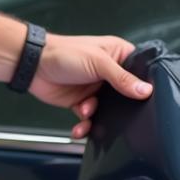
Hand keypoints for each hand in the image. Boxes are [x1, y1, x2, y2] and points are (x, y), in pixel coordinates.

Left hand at [29, 33, 151, 137]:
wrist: (33, 66)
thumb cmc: (65, 53)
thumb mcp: (99, 63)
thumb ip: (122, 78)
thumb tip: (145, 90)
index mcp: (118, 55)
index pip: (139, 71)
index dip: (143, 85)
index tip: (146, 98)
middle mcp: (109, 72)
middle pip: (125, 95)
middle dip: (120, 107)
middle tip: (118, 113)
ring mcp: (95, 88)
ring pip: (108, 110)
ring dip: (98, 115)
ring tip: (85, 109)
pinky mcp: (82, 102)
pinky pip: (90, 118)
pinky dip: (86, 125)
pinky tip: (80, 126)